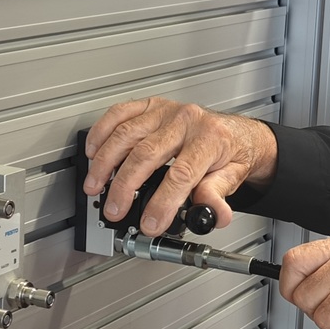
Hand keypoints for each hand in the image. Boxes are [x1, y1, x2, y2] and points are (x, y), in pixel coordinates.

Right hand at [82, 97, 277, 236]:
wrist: (235, 130)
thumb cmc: (231, 153)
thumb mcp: (233, 177)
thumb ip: (219, 195)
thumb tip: (211, 214)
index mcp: (209, 139)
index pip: (181, 174)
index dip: (162, 202)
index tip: (151, 223)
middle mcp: (186, 121)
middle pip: (147, 153)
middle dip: (125, 187)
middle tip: (114, 209)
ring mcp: (165, 111)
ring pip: (127, 133)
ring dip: (106, 163)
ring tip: (95, 186)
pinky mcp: (150, 105)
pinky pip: (119, 113)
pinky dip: (101, 132)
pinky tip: (94, 152)